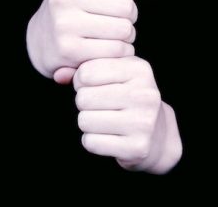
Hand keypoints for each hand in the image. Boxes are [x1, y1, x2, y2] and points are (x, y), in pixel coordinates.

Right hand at [26, 0, 160, 83]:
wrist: (39, 40)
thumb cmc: (75, 7)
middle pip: (126, 6)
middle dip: (129, 15)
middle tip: (117, 19)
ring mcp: (64, 22)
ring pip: (124, 30)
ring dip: (127, 35)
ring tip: (113, 34)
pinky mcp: (69, 49)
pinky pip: (116, 50)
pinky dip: (120, 52)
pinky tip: (109, 48)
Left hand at [74, 56, 181, 173]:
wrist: (158, 135)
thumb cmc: (128, 97)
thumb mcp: (114, 75)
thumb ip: (83, 69)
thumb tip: (58, 75)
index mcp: (140, 69)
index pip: (87, 71)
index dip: (81, 81)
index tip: (94, 86)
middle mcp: (145, 94)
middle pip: (83, 97)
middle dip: (84, 103)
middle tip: (99, 106)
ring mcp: (143, 122)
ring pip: (84, 120)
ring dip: (87, 122)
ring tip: (103, 121)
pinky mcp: (137, 147)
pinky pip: (91, 142)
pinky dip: (92, 141)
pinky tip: (107, 136)